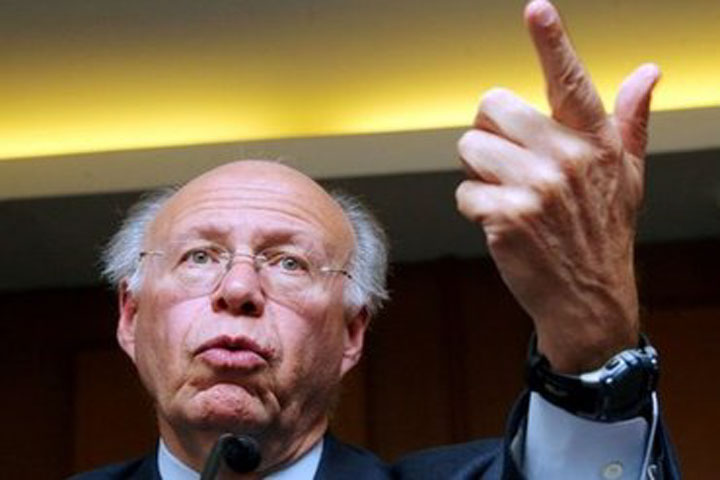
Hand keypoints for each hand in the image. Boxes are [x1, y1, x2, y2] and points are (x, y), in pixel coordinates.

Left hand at [456, 0, 659, 372]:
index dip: (551, 41)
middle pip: (492, 106)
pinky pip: (463, 192)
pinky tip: (500, 224)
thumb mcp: (628, 177)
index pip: (569, 80)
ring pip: (470, 147)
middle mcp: (565, 158)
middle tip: (508, 162)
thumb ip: (631, 121)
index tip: (536, 10)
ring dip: (478, 172)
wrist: (588, 300)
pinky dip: (473, 208)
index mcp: (592, 142)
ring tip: (506, 195)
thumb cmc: (602, 233)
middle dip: (490, 132)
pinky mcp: (506, 217)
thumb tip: (649, 73)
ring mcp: (535, 188)